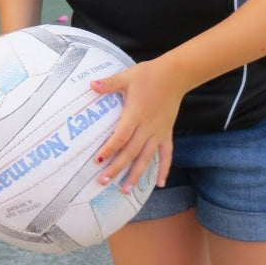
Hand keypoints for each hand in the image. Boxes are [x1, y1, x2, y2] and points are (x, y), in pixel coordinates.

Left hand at [90, 57, 182, 191]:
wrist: (175, 74)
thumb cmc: (148, 75)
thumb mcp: (127, 77)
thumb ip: (109, 83)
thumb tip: (91, 85)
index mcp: (135, 114)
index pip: (120, 137)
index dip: (109, 150)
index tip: (98, 161)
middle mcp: (147, 127)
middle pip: (131, 152)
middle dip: (117, 168)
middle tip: (103, 181)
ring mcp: (158, 132)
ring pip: (146, 158)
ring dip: (136, 174)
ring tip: (125, 190)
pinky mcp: (167, 133)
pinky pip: (166, 154)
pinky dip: (164, 169)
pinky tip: (159, 183)